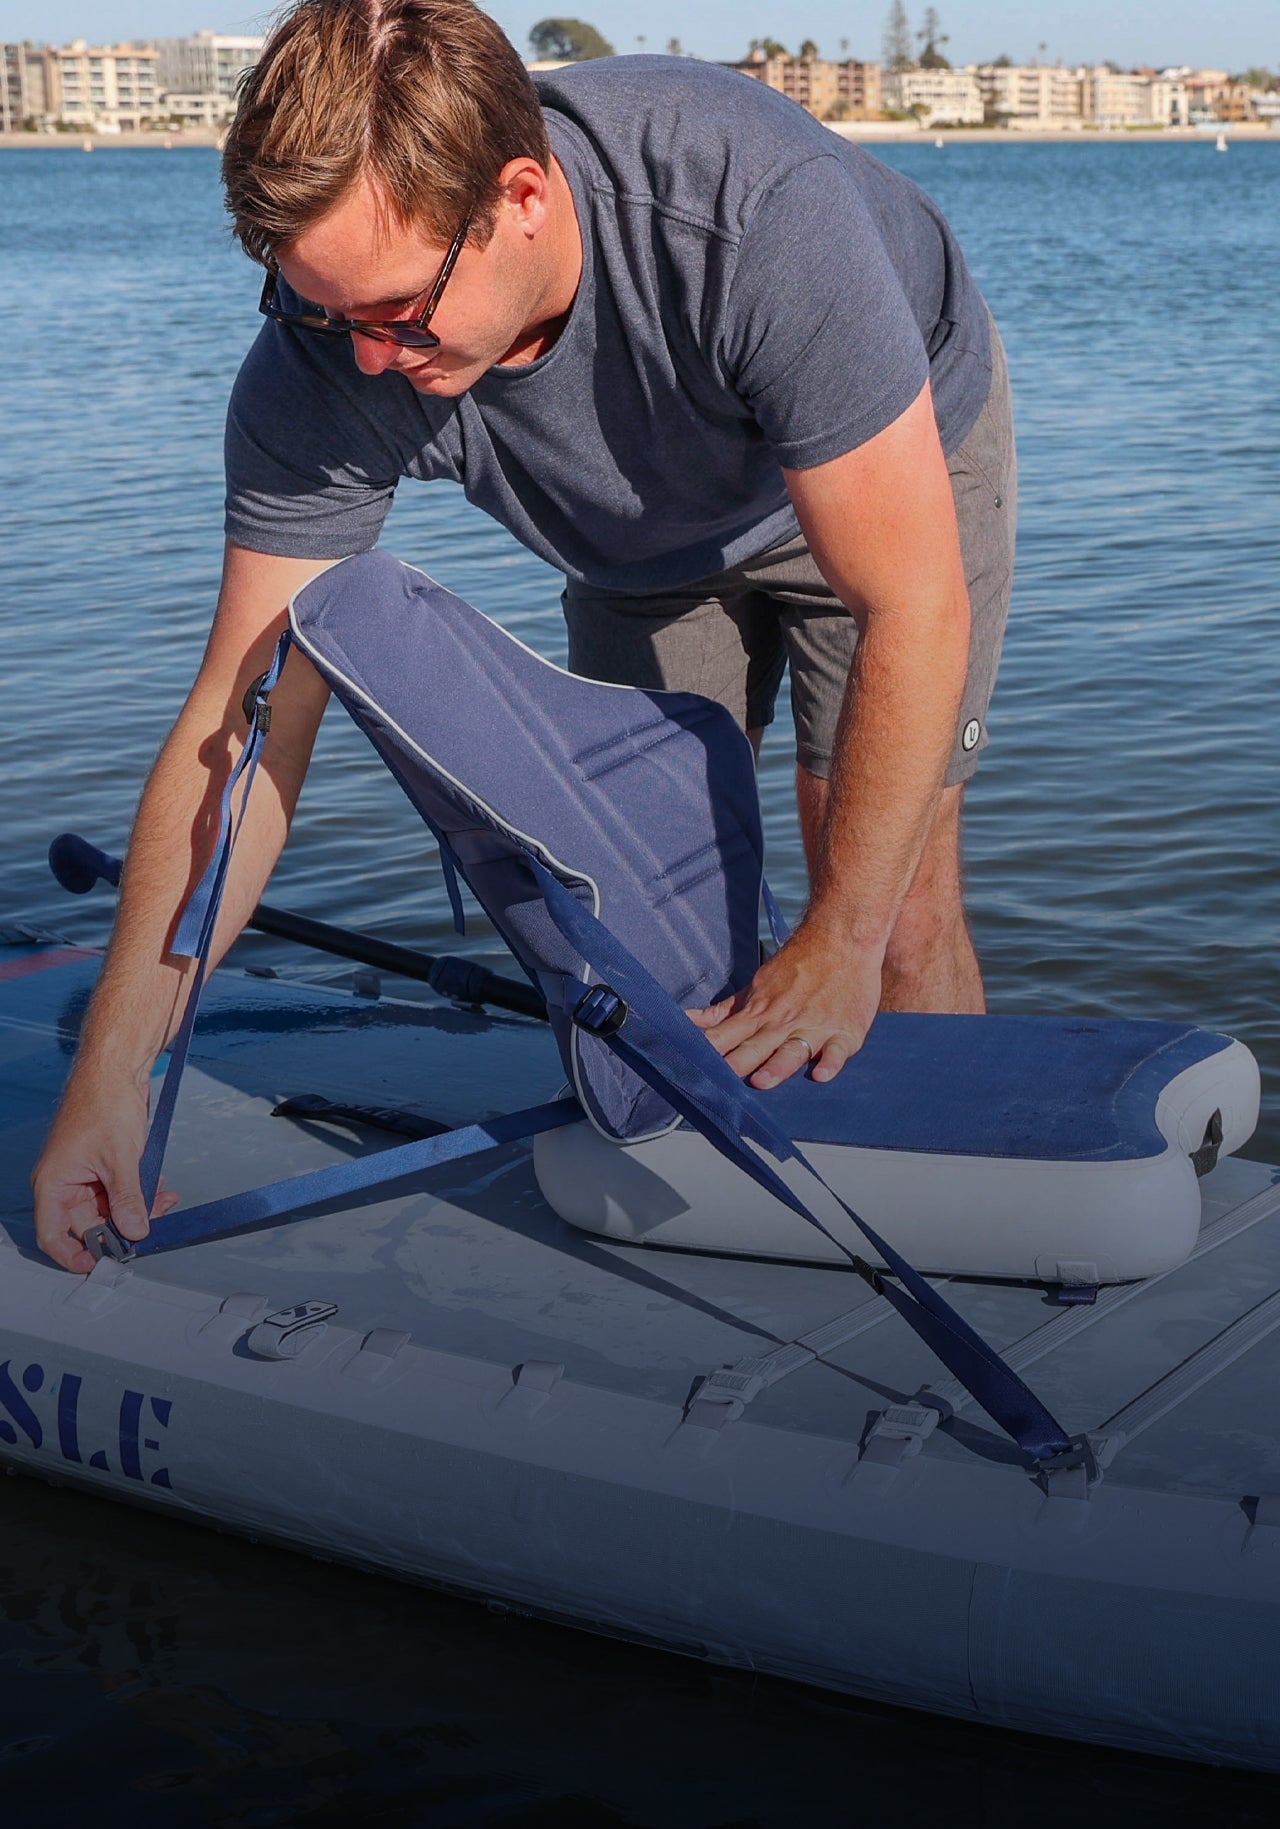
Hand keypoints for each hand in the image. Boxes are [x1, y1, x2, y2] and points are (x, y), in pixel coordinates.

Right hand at [32, 1081, 177, 1272]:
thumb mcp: (121, 1159)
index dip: (75, 1255)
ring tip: (163, 1200)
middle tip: (152, 1226)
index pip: (53, 1234)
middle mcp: (63, 1181)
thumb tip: (135, 1232)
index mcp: (53, 1183)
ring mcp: (83, 1173)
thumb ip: (128, 1199)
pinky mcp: (102, 1164)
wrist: (116, 1069)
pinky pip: (118, 1190)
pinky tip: (159, 1185)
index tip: (103, 1264)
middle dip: (121, 1227)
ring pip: (107, 1207)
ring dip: (136, 1208)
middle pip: (87, 1224)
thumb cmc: (104, 1104)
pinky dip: (138, 1191)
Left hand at [687, 918, 882, 1089]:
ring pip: (792, 1051)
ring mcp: (814, 1027)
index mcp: (759, 1013)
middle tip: (718, 1083)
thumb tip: (688, 1021)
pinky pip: (837, 1050)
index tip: (690, 1067)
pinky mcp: (845, 1032)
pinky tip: (821, 1074)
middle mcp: (783, 1022)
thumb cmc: (796, 966)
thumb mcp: (756, 986)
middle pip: (754, 1048)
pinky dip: (830, 1063)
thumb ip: (724, 1011)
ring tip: (761, 1081)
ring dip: (777, 1066)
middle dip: (736, 1065)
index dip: (707, 1052)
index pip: (726, 1036)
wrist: (839, 938)